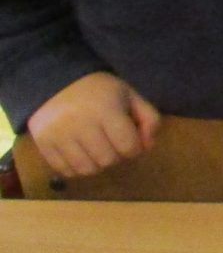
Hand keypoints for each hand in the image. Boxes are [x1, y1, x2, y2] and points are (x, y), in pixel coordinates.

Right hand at [25, 71, 160, 177]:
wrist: (57, 82)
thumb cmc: (100, 91)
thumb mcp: (130, 96)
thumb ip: (149, 119)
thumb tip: (148, 146)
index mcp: (106, 110)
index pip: (128, 147)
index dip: (134, 148)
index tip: (129, 140)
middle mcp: (80, 124)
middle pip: (107, 160)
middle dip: (115, 156)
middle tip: (111, 144)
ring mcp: (58, 135)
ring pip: (86, 169)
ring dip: (96, 164)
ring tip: (95, 149)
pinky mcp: (42, 143)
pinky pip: (64, 171)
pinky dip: (76, 168)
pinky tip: (79, 153)